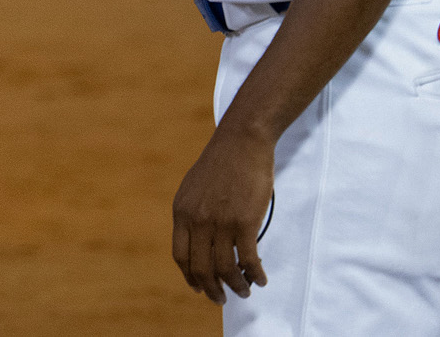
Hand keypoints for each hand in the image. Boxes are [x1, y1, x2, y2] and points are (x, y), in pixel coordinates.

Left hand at [171, 126, 273, 304]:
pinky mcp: (244, 222)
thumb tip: (198, 241)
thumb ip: (192, 213)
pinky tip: (259, 279)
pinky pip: (248, 260)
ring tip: (244, 291)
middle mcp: (197, 220)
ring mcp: (221, 222)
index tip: (198, 287)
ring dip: (236, 286)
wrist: (242, 141)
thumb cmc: (222, 163)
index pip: (180, 256)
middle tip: (221, 299)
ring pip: (225, 268)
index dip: (190, 276)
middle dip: (212, 289)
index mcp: (181, 211)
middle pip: (201, 268)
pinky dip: (254, 275)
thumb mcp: (194, 187)